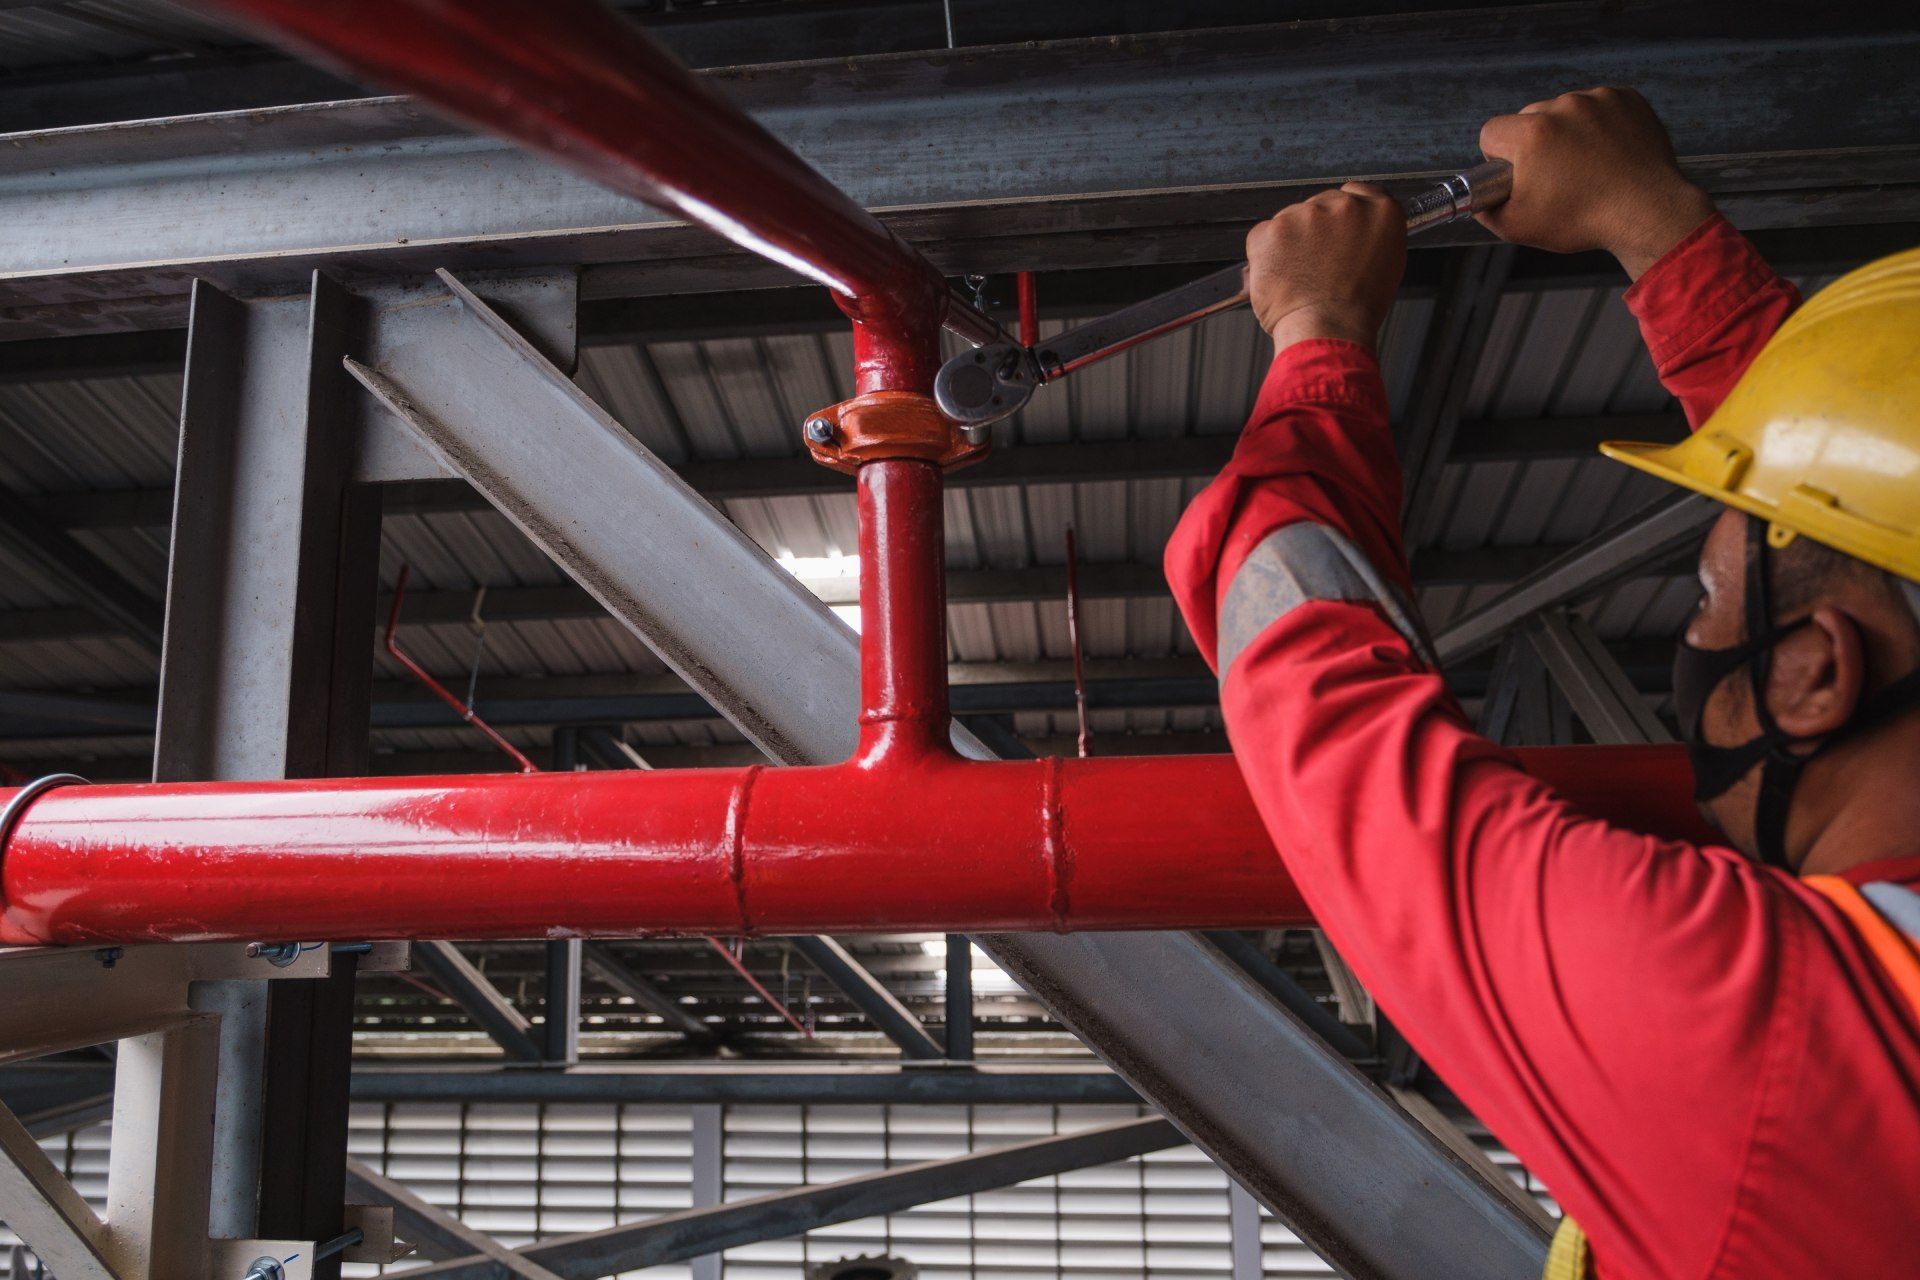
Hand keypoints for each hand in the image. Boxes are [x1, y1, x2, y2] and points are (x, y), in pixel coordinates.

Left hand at [1246, 182, 1405, 355]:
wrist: (1328, 330)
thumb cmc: (1355, 310)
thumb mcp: (1385, 264)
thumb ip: (1369, 234)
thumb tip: (1353, 228)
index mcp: (1380, 212)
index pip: (1356, 193)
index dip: (1341, 216)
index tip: (1334, 231)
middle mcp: (1344, 206)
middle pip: (1320, 205)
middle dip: (1314, 231)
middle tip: (1315, 266)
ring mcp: (1306, 214)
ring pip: (1290, 220)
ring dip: (1290, 243)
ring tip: (1300, 277)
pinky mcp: (1272, 229)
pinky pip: (1264, 236)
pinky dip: (1266, 255)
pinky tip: (1281, 277)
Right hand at [1476, 86, 1713, 278]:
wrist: (1648, 211)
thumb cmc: (1584, 221)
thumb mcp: (1518, 227)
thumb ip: (1485, 209)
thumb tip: (1478, 198)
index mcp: (1531, 134)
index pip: (1492, 132)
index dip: (1498, 157)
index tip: (1517, 174)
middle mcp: (1563, 107)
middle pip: (1528, 117)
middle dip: (1534, 143)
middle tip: (1555, 175)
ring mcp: (1599, 99)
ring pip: (1565, 110)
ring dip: (1568, 132)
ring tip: (1586, 166)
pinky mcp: (1626, 98)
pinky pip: (1599, 105)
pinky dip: (1599, 125)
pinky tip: (1607, 153)